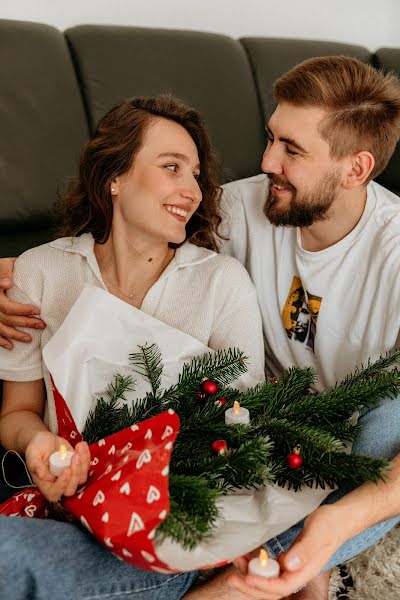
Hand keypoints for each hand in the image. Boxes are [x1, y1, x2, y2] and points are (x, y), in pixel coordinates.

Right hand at [0, 257, 44, 349]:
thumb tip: (8, 283)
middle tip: (41, 324)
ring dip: (15, 335)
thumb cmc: (1, 267)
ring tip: (29, 339)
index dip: (23, 310)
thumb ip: (5, 272)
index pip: (7, 306)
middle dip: (25, 323)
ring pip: (1, 328)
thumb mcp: (4, 265)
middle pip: (7, 319)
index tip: (38, 311)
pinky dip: (1, 341)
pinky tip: (11, 346)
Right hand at [25, 431, 90, 501]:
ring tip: (78, 447)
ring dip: (83, 463)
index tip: (66, 470)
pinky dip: (86, 455)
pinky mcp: (77, 467)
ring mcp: (69, 476)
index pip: (54, 493)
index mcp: (44, 483)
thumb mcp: (32, 453)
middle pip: (71, 489)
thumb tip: (42, 475)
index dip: (62, 486)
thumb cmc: (36, 448)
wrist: (45, 440)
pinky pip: (86, 466)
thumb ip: (35, 464)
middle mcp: (58, 482)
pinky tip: (81, 445)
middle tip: (75, 456)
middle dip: (76, 474)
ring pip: (82, 478)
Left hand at [227, 504, 343, 598]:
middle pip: (271, 588)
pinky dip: (257, 564)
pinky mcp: (288, 559)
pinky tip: (247, 556)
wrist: (337, 519)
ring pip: (268, 578)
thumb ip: (304, 550)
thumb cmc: (329, 526)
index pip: (280, 586)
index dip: (262, 585)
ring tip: (236, 561)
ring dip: (251, 574)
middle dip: (250, 585)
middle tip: (231, 576)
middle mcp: (297, 573)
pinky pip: (270, 567)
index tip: (246, 577)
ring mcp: (292, 567)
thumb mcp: (317, 535)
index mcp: (304, 572)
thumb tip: (289, 565)